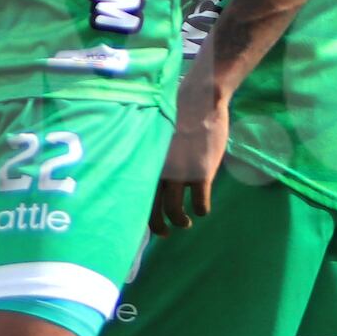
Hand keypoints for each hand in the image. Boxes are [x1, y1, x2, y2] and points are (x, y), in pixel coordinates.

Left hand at [151, 76, 230, 234]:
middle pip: (153, 212)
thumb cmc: (174, 114)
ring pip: (177, 213)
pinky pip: (201, 203)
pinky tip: (203, 210)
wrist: (198, 102)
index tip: (140, 221)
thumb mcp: (153, 136)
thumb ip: (150, 154)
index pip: (133, 196)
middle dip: (159, 227)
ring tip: (186, 223)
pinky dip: (202, 210)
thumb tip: (144, 166)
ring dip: (182, 222)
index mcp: (144, 163)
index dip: (136, 214)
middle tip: (164, 233)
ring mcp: (180, 175)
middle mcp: (158, 173)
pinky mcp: (202, 174)